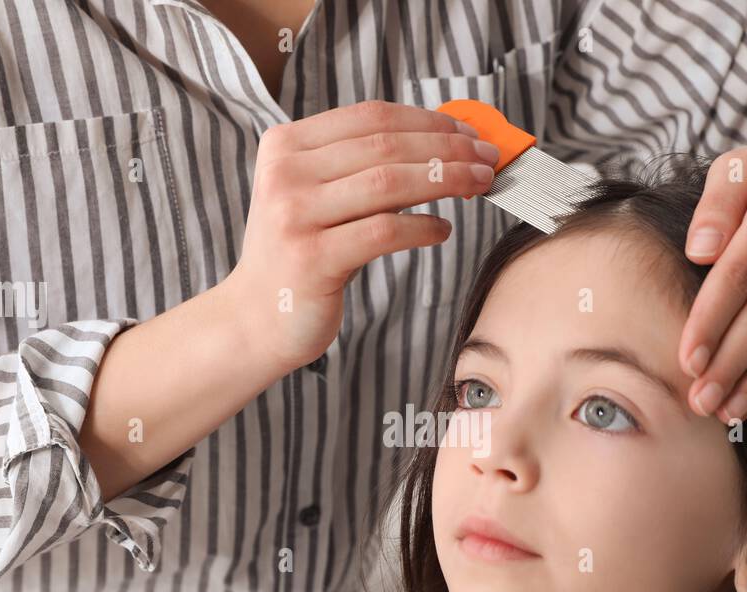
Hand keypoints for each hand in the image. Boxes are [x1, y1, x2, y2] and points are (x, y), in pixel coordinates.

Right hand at [230, 100, 499, 373]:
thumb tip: (443, 142)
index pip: (370, 117)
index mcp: (285, 145)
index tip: (468, 133)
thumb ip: (360, 167)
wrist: (257, 319)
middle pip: (385, 145)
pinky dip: (424, 227)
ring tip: (481, 185)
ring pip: (389, 183)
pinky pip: (385, 232)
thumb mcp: (318, 197)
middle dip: (448, 148)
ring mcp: (295, 216)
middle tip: (489, 158)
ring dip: (447, 179)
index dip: (428, 120)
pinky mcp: (313, 259)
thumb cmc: (301, 254)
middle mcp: (285, 174)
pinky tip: (443, 230)